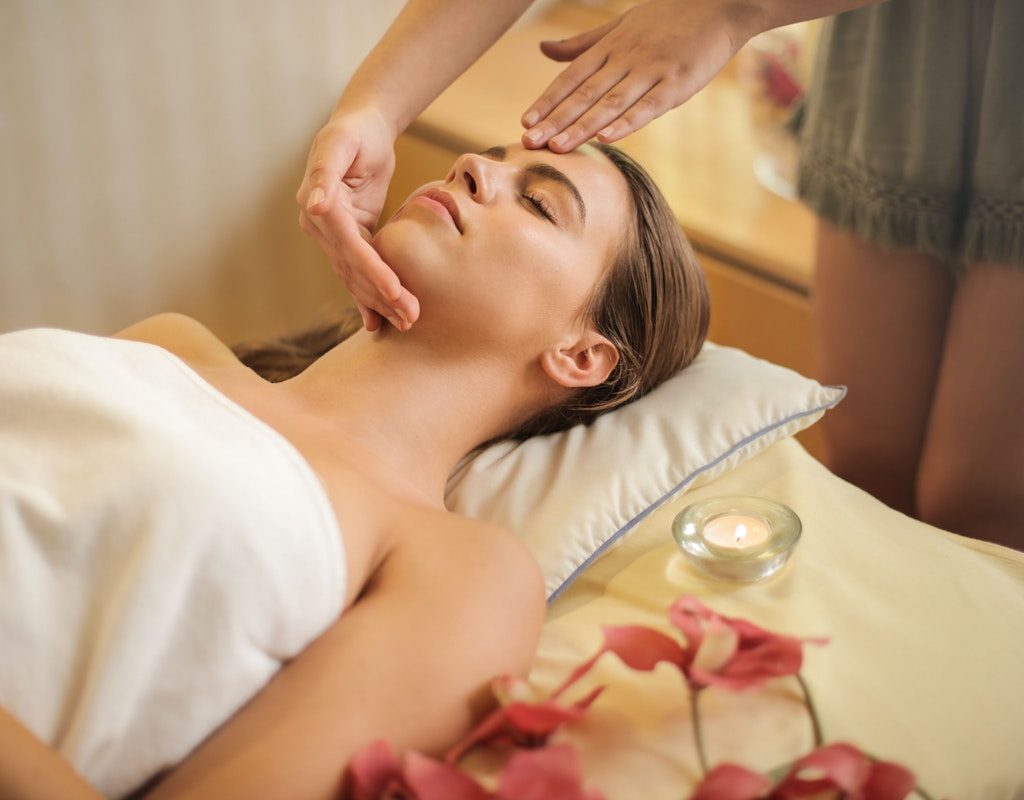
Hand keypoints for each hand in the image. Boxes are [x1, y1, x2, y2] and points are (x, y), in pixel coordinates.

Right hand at [296, 106, 419, 331]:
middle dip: (381, 294)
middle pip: (353, 268)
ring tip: (407, 322)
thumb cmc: (355, 131)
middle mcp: (320, 225)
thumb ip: (325, 172)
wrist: (362, 128)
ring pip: (356, 276)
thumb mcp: (340, 144)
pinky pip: (360, 270)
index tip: (395, 290)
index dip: (371, 269)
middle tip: (410, 317)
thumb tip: (314, 204)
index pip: (348, 246)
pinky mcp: (351, 238)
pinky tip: (380, 321)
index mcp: (316, 205)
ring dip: (380, 301)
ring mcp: (333, 235)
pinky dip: (370, 296)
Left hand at [520, 0, 763, 152]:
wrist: (720, 4)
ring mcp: (652, 70)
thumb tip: (543, 49)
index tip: (526, 123)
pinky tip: (607, 138)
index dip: (548, 100)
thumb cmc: (668, 16)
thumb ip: (582, 43)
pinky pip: (648, 106)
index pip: (572, 77)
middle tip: (530, 143)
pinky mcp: (678, 83)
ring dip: (582, 127)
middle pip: (584, 94)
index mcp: (611, 46)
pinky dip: (627, 122)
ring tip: (558, 147)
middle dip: (555, 120)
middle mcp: (626, 58)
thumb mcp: (620, 24)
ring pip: (610, 103)